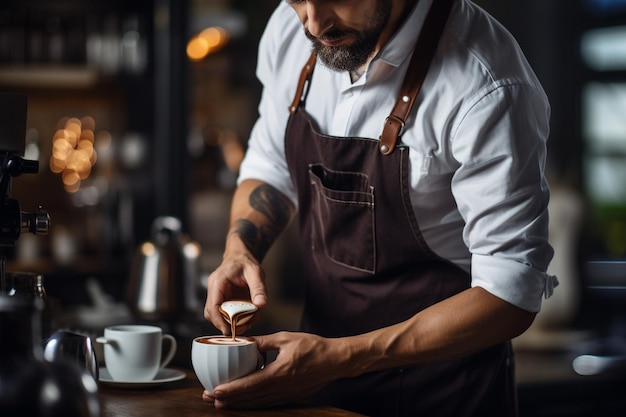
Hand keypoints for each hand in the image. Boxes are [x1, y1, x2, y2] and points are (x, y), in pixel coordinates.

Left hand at [202, 332, 341, 408]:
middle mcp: (282, 388)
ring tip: (221, 403)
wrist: (336, 360)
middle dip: (229, 400)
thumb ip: (263, 342)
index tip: (214, 391)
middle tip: (209, 399)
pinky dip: (253, 402)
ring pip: (258, 403)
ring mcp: (287, 395)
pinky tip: (244, 401)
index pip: (251, 384)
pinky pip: (268, 402)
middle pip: (251, 398)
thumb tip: (243, 342)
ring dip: (239, 404)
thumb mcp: (286, 338)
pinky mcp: (291, 397)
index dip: (231, 389)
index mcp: (280, 372)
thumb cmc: (313, 346)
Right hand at [203, 250, 267, 334]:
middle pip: (212, 314)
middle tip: (243, 327)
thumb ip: (258, 288)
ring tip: (248, 322)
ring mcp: (217, 295)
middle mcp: (214, 290)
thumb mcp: (255, 272)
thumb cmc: (245, 262)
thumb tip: (261, 304)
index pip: (213, 306)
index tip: (229, 331)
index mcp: (218, 282)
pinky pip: (224, 313)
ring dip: (230, 323)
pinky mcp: (222, 300)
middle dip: (226, 324)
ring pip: (217, 315)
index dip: (219, 321)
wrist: (241, 257)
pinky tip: (247, 317)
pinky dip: (234, 319)